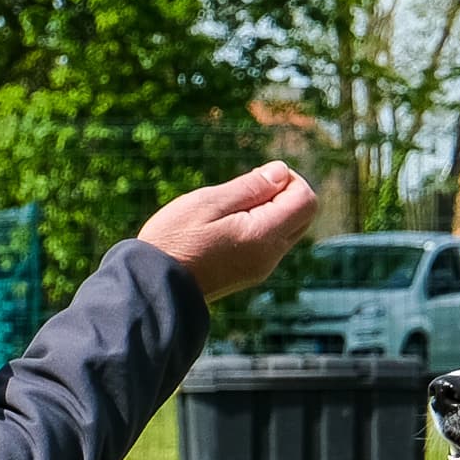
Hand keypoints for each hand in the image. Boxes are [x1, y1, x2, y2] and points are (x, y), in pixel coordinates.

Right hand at [141, 162, 320, 302]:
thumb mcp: (208, 202)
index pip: (306, 200)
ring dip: (269, 210)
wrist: (153, 287)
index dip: (289, 179)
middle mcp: (270, 255)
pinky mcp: (250, 273)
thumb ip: (250, 187)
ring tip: (230, 209)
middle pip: (303, 215)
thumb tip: (282, 173)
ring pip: (287, 229)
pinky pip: (270, 243)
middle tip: (244, 191)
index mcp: (264, 236)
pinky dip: (259, 226)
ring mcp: (262, 267)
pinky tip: (226, 226)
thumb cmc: (174, 240)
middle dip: (282, 193)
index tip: (256, 178)